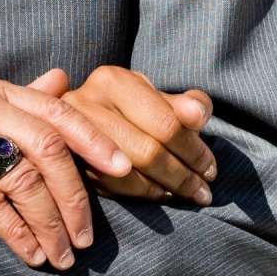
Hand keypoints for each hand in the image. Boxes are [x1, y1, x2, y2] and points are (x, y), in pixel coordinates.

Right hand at [0, 71, 129, 268]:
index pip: (58, 110)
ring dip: (51, 223)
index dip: (96, 140)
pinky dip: (16, 231)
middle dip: (79, 197)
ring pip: (22, 179)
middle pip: (50, 147)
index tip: (127, 169)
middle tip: (90, 238)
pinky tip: (30, 253)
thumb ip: (15, 98)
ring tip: (64, 256)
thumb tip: (62, 81)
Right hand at [32, 65, 216, 203]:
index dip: (194, 150)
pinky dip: (140, 194)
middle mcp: (85, 104)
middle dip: (183, 176)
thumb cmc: (129, 108)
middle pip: (147, 151)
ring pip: (128, 174)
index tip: (211, 169)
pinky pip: (109, 187)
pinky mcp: (65, 164)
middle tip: (204, 190)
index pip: (165, 123)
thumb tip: (198, 114)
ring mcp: (69, 137)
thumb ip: (182, 106)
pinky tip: (159, 194)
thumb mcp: (153, 97)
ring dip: (165, 189)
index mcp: (112, 81)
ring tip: (189, 195)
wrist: (76, 120)